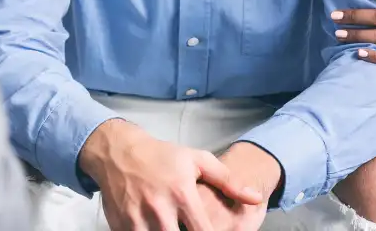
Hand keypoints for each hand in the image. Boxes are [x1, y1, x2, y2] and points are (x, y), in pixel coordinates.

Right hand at [79, 119, 263, 230]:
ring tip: (175, 228)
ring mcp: (137, 219)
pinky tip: (157, 229)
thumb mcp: (198, 160)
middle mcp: (159, 209)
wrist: (119, 152)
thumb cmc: (163, 157)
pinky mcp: (121, 225)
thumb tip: (255, 198)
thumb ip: (228, 181)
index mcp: (182, 194)